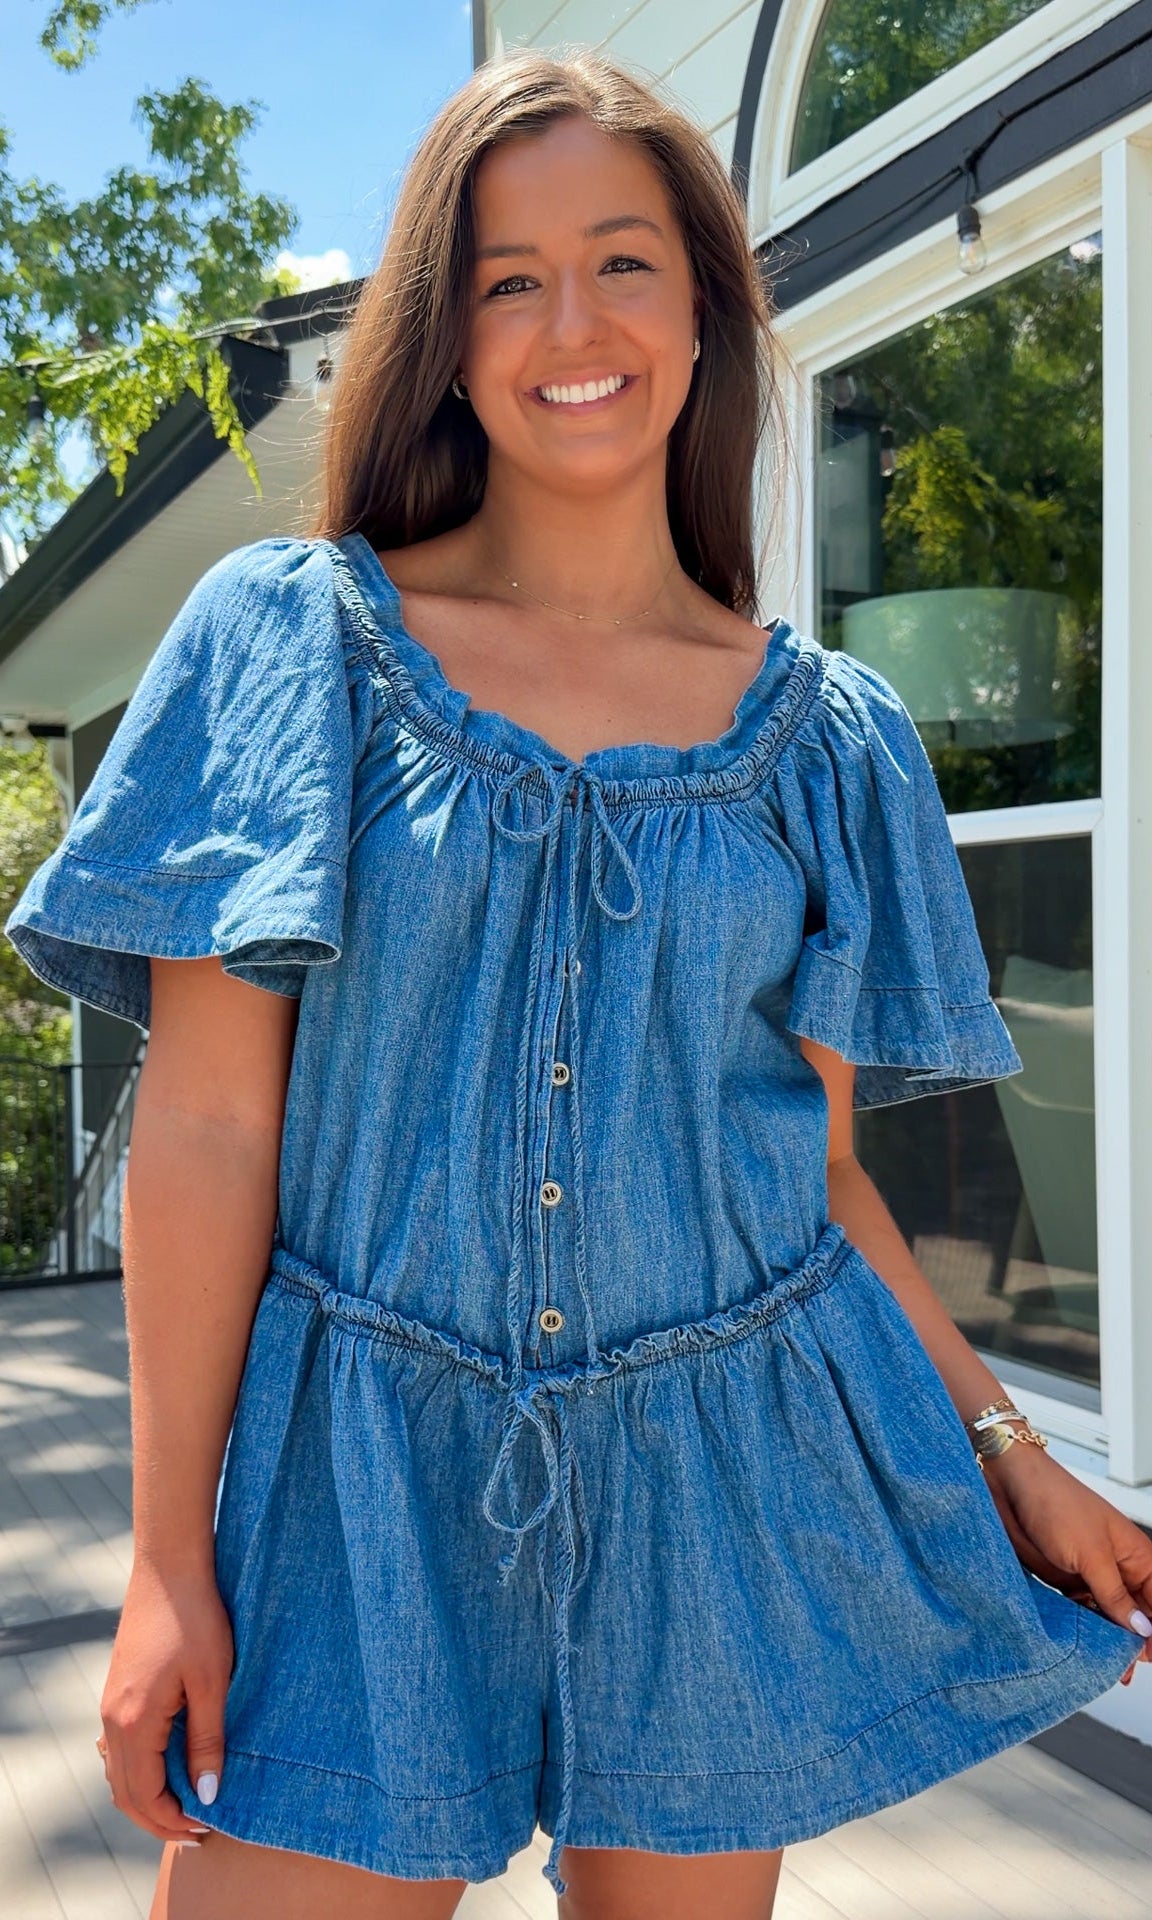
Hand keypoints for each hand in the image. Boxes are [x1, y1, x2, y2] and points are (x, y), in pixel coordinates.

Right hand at [98, 1558, 233, 1842]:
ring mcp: (110, 1704)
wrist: (169, 1567)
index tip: (205, 1830)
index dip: (172, 1820)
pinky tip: (167, 1766)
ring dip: (147, 1796)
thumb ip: (208, 1741)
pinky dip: (139, 1770)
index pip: (145, 1795)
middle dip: (158, 1818)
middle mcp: (113, 1719)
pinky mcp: (117, 1691)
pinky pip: (120, 1748)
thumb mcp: (211, 1682)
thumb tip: (206, 1796)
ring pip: (119, 1772)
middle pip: (126, 1792)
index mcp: (135, 1721)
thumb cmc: (197, 1618)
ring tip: (185, 1805)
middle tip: (196, 1832)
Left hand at [981, 1442, 1151, 1685]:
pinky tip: (1084, 1646)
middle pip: (1138, 1616)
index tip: (1146, 1657)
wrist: (1011, 1485)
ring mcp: (1093, 1575)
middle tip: (1125, 1670)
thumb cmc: (1056, 1501)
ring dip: (1110, 1640)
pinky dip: (1087, 1628)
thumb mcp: (1091, 1553)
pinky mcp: (1067, 1580)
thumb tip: (1141, 1628)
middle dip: (1136, 1643)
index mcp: (1137, 1556)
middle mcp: (1119, 1568)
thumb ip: (1115, 1594)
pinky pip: (1084, 1612)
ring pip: (1111, 1618)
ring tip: (1108, 1666)